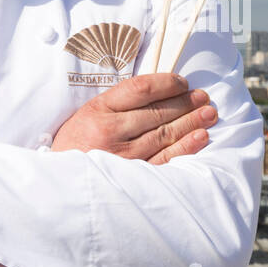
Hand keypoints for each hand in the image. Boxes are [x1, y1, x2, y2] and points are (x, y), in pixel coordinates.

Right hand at [51, 73, 217, 164]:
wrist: (58, 184)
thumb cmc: (76, 144)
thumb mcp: (88, 115)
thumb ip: (119, 103)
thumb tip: (161, 91)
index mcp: (98, 110)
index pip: (141, 89)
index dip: (167, 83)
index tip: (183, 82)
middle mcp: (109, 131)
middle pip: (157, 112)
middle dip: (186, 102)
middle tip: (204, 97)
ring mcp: (121, 156)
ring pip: (165, 134)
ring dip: (191, 122)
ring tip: (209, 114)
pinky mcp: (131, 178)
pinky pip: (165, 160)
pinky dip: (185, 147)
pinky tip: (200, 137)